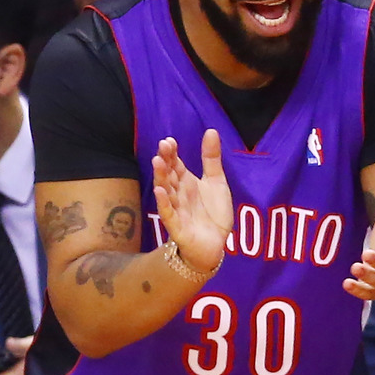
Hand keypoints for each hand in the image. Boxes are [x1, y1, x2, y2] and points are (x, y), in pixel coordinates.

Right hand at [152, 129, 233, 272]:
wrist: (215, 244)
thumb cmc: (212, 213)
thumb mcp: (216, 181)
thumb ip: (211, 158)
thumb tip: (211, 130)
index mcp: (186, 182)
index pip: (176, 164)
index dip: (172, 153)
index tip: (169, 141)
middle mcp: (178, 194)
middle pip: (169, 175)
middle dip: (165, 161)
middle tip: (163, 146)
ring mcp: (177, 209)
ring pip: (166, 192)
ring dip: (161, 178)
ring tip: (158, 162)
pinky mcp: (178, 227)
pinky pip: (169, 214)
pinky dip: (164, 203)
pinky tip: (160, 191)